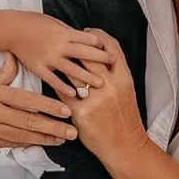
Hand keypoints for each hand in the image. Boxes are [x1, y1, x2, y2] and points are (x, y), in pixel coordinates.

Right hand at [0, 56, 76, 178]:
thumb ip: (2, 73)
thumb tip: (16, 56)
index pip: (27, 100)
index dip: (48, 107)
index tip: (66, 110)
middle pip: (29, 121)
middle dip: (54, 127)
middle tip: (73, 131)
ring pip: (24, 136)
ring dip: (46, 139)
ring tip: (64, 140)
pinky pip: (13, 144)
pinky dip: (30, 144)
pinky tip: (43, 144)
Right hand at [7, 13, 111, 100]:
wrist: (13, 29)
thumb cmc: (34, 23)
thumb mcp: (56, 23)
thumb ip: (70, 33)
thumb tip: (86, 38)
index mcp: (65, 33)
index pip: (88, 39)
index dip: (100, 45)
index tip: (110, 50)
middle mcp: (59, 46)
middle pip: (85, 54)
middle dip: (101, 59)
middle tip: (113, 65)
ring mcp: (50, 58)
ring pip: (72, 69)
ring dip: (87, 77)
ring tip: (100, 83)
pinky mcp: (40, 68)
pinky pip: (53, 80)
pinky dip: (64, 87)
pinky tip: (73, 94)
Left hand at [66, 30, 145, 161]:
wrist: (125, 145)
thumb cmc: (126, 118)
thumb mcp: (126, 92)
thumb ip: (115, 74)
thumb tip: (103, 57)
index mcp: (124, 79)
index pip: (112, 48)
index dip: (99, 37)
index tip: (89, 33)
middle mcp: (110, 86)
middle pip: (90, 56)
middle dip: (77, 45)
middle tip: (67, 40)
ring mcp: (95, 99)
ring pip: (74, 72)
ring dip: (64, 62)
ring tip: (56, 54)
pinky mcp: (80, 112)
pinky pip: (63, 92)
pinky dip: (57, 83)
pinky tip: (51, 77)